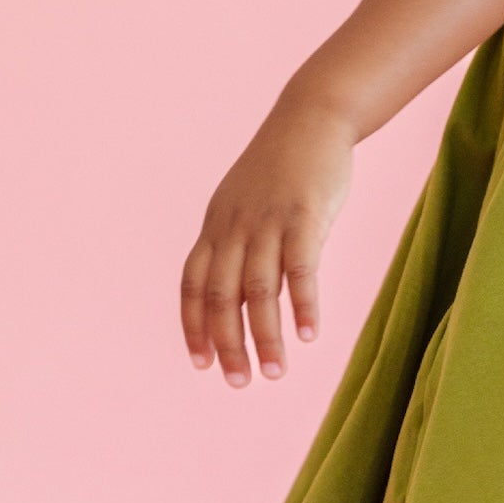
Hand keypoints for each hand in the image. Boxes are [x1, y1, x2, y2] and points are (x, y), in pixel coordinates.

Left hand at [180, 100, 352, 385]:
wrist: (310, 119)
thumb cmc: (283, 167)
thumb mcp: (248, 203)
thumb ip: (240, 242)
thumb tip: (242, 291)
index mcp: (217, 227)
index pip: (193, 286)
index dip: (194, 327)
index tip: (202, 364)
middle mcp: (235, 228)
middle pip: (221, 297)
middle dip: (228, 344)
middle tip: (239, 383)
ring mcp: (268, 222)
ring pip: (259, 290)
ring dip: (265, 336)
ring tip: (275, 372)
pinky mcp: (304, 217)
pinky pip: (300, 269)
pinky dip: (302, 304)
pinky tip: (309, 334)